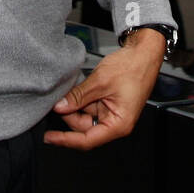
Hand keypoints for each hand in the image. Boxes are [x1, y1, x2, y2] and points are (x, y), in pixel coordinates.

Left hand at [45, 29, 164, 149]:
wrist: (143, 52)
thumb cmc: (133, 67)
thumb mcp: (100, 81)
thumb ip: (78, 96)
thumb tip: (60, 107)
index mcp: (119, 124)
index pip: (87, 140)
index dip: (66, 139)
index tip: (50, 137)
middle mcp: (116, 122)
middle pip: (84, 128)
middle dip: (69, 115)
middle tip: (56, 102)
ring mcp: (111, 112)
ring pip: (85, 116)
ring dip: (74, 105)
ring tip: (68, 91)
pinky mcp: (108, 103)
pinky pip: (89, 106)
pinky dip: (81, 99)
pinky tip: (75, 90)